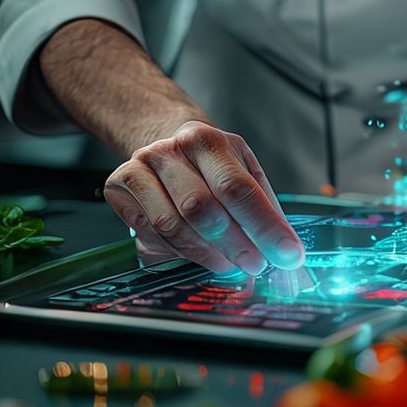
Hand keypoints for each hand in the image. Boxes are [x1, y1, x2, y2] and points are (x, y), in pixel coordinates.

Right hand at [104, 120, 303, 273]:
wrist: (169, 148)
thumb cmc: (212, 168)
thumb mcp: (245, 172)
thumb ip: (264, 208)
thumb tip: (287, 250)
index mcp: (209, 141)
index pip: (239, 190)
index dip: (265, 228)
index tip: (287, 255)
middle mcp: (171, 149)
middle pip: (203, 209)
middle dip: (234, 245)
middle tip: (254, 265)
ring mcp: (141, 166)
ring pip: (172, 225)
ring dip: (204, 253)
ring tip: (226, 263)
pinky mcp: (118, 186)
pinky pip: (148, 231)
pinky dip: (175, 250)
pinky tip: (194, 250)